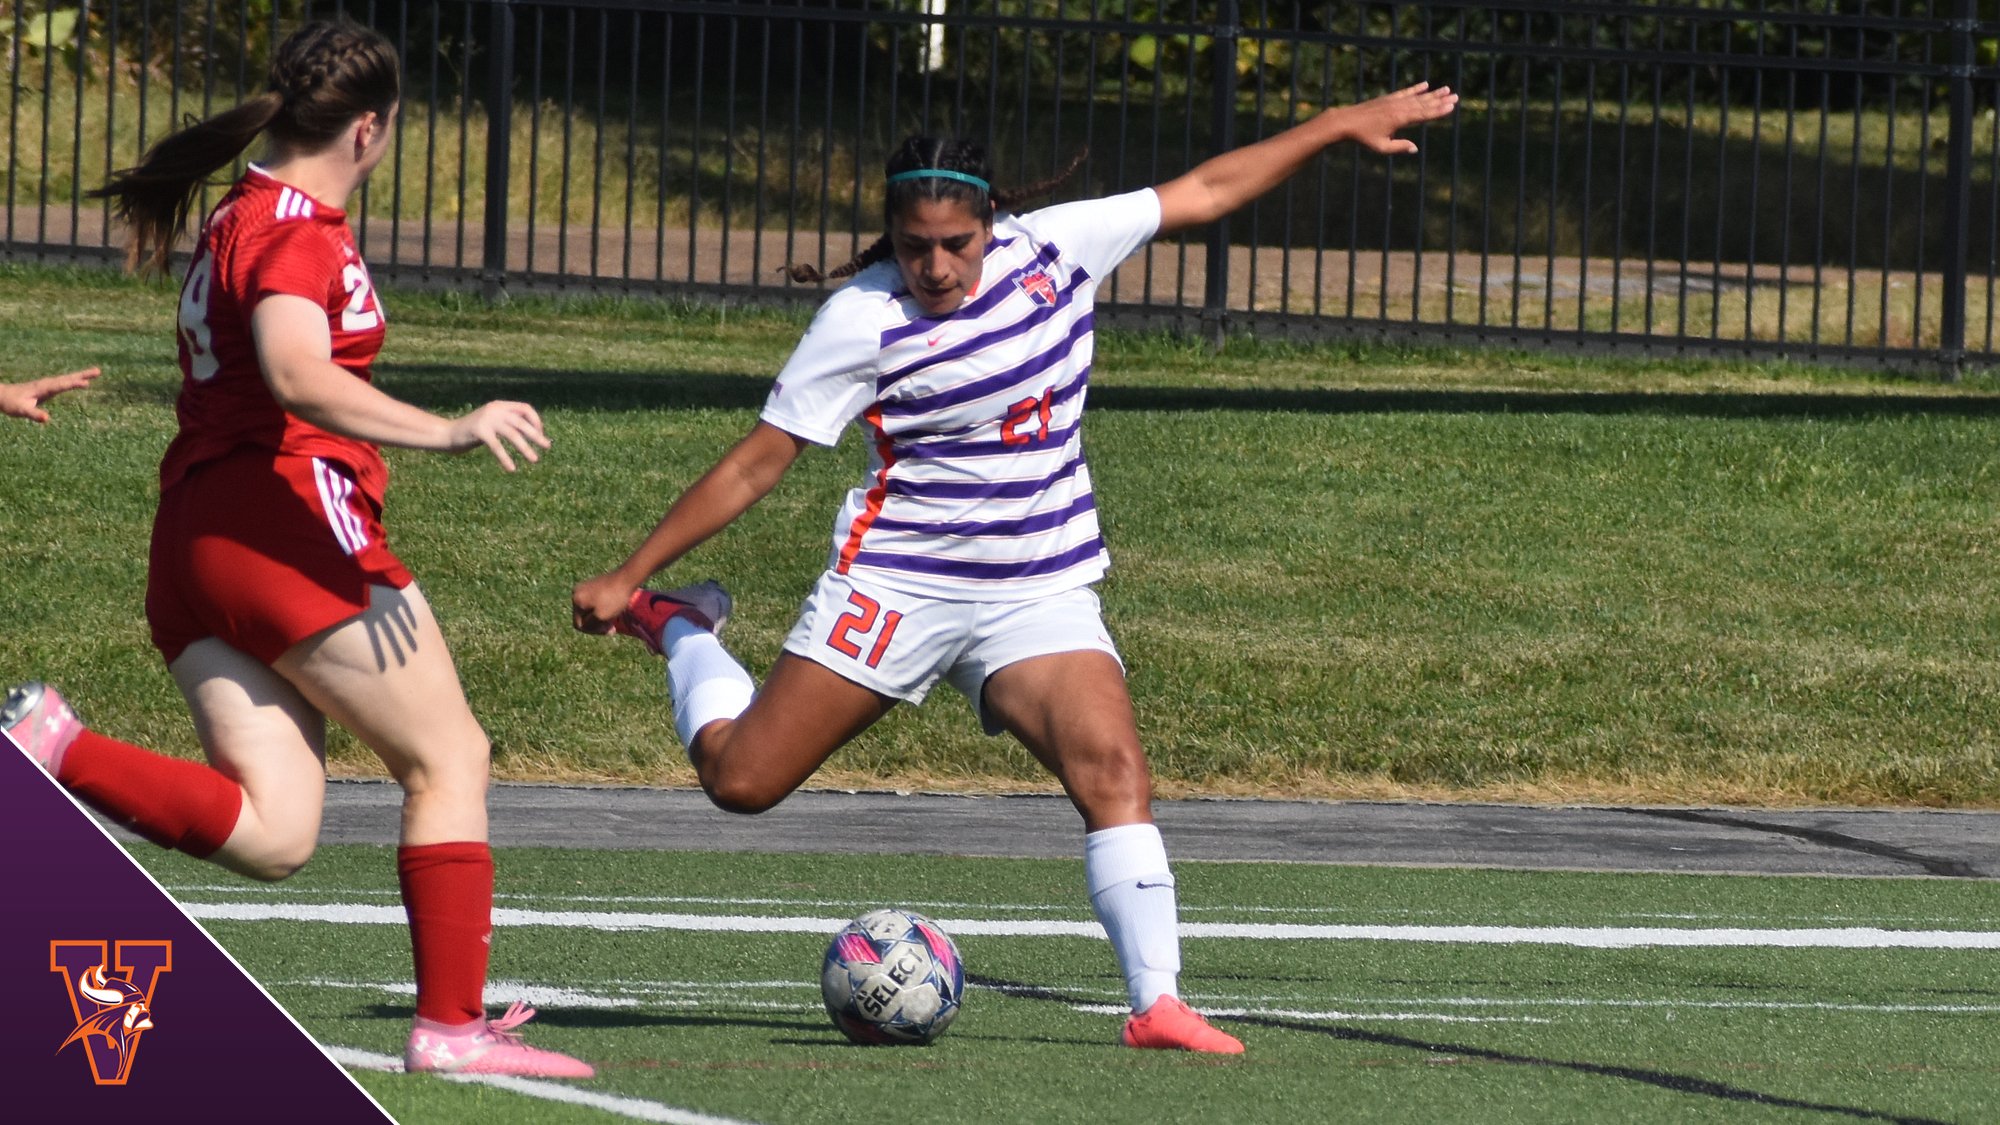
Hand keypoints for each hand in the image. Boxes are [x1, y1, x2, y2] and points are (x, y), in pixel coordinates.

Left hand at [0, 367, 99, 422]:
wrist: (1, 395)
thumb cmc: (11, 403)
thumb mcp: (21, 411)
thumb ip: (34, 414)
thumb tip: (47, 419)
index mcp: (43, 388)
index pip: (61, 385)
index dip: (73, 384)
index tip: (86, 383)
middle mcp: (47, 384)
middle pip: (68, 378)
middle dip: (83, 375)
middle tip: (98, 371)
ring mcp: (48, 385)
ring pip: (67, 379)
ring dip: (81, 376)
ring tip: (95, 373)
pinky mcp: (48, 388)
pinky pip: (64, 383)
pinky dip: (74, 381)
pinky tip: (81, 382)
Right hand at [446, 400, 549, 470]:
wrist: (447, 434)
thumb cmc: (473, 432)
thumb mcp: (493, 423)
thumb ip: (508, 422)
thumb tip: (534, 432)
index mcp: (500, 405)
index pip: (525, 409)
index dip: (536, 421)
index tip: (540, 434)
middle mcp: (495, 409)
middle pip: (522, 422)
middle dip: (536, 435)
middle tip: (547, 446)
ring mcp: (487, 419)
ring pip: (513, 434)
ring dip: (526, 448)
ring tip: (535, 460)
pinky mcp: (479, 431)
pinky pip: (497, 447)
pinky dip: (506, 458)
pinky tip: (512, 469)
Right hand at [573, 570, 636, 634]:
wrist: (627, 578)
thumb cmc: (614, 599)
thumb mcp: (600, 617)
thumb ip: (589, 624)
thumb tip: (584, 626)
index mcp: (576, 600)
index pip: (579, 624)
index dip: (593, 631)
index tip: (608, 630)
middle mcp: (576, 593)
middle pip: (584, 617)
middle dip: (598, 624)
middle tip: (612, 628)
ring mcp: (585, 587)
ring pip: (590, 610)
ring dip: (601, 617)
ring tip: (613, 620)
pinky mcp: (594, 584)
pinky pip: (594, 602)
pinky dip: (602, 608)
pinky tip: (613, 610)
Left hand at [1337, 82, 1458, 154]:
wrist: (1347, 121)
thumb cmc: (1363, 137)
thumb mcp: (1381, 147)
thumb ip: (1399, 147)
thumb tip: (1415, 148)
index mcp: (1399, 119)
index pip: (1423, 115)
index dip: (1438, 111)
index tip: (1451, 107)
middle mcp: (1399, 107)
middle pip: (1424, 104)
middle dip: (1440, 101)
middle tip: (1456, 96)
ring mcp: (1394, 101)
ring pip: (1417, 97)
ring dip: (1432, 93)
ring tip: (1446, 89)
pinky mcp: (1388, 98)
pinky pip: (1405, 92)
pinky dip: (1416, 88)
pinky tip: (1425, 85)